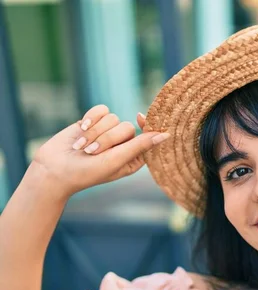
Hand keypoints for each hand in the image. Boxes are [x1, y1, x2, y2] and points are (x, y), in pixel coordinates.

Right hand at [31, 105, 168, 196]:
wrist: (53, 169)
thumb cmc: (87, 172)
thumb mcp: (116, 160)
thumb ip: (140, 146)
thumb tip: (165, 135)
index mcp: (134, 158)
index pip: (148, 138)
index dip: (146, 127)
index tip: (139, 117)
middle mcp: (123, 145)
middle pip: (127, 127)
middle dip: (108, 138)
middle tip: (92, 152)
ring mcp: (107, 133)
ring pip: (112, 118)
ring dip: (95, 131)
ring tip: (81, 147)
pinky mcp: (93, 123)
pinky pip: (101, 110)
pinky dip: (90, 119)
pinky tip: (80, 129)